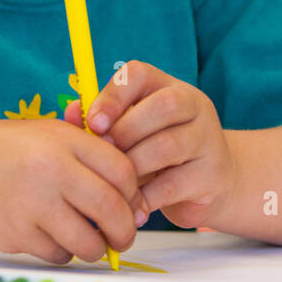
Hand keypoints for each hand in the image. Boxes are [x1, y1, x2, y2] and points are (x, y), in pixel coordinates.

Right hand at [0, 116, 149, 264]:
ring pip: (87, 243)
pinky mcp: (15, 236)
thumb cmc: (2, 149)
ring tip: (85, 236)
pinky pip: (57, 254)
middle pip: (112, 211)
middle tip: (123, 236)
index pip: (121, 171)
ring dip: (93, 246)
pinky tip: (49, 233)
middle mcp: (49, 171)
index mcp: (61, 140)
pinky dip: (60, 250)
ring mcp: (31, 205)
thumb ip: (87, 152)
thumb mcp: (45, 133)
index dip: (134, 193)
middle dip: (125, 231)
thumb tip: (131, 193)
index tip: (132, 204)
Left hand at [64, 60, 235, 229]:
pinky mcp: (211, 175)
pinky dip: (147, 197)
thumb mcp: (131, 128)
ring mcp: (207, 139)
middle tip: (106, 153)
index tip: (93, 123)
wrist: (210, 181)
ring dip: (134, 166)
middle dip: (126, 131)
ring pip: (168, 145)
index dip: (113, 96)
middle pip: (163, 105)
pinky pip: (174, 184)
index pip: (140, 74)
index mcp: (166, 85)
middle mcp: (193, 106)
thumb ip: (100, 119)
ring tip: (115, 183)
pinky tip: (131, 207)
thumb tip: (69, 114)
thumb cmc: (156, 149)